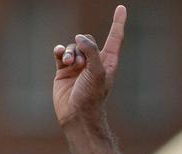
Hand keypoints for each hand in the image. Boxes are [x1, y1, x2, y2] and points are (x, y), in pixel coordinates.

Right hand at [53, 5, 126, 127]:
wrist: (77, 115)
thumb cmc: (92, 97)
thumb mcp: (97, 73)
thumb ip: (91, 52)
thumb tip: (80, 37)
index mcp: (108, 63)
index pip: (115, 38)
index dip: (118, 23)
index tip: (122, 8)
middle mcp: (94, 63)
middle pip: (88, 40)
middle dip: (82, 45)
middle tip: (80, 62)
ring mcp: (79, 66)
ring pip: (73, 46)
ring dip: (70, 52)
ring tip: (69, 63)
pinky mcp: (64, 70)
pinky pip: (61, 52)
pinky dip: (60, 51)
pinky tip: (59, 55)